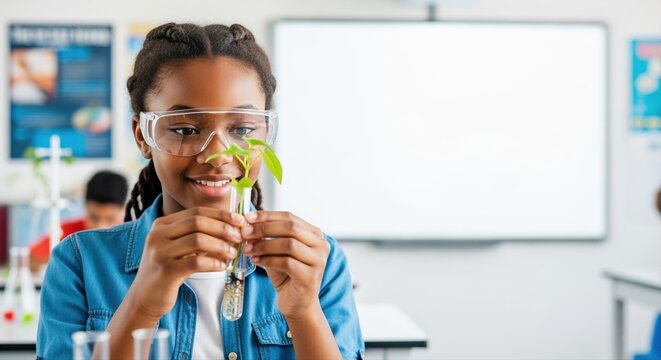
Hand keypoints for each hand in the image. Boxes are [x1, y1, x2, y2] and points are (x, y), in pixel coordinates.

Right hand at [129, 207, 244, 319]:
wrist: (144, 298)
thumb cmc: (168, 270)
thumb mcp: (178, 248)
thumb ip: (197, 235)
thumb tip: (231, 228)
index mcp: (162, 224)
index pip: (196, 211)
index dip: (220, 214)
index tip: (239, 221)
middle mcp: (158, 234)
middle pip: (198, 222)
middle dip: (223, 228)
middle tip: (238, 237)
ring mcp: (159, 252)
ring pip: (198, 240)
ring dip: (220, 246)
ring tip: (232, 253)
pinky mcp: (165, 271)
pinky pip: (196, 263)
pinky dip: (213, 263)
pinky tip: (222, 267)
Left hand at [241, 211, 329, 318]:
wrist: (297, 303)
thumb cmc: (287, 275)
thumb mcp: (277, 251)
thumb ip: (268, 237)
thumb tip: (248, 223)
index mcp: (315, 234)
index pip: (290, 217)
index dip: (267, 216)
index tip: (248, 218)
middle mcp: (321, 245)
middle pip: (291, 227)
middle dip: (264, 228)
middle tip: (245, 233)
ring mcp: (318, 261)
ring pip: (289, 244)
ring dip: (264, 245)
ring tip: (247, 249)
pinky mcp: (311, 276)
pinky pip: (286, 262)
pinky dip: (268, 260)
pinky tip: (256, 260)